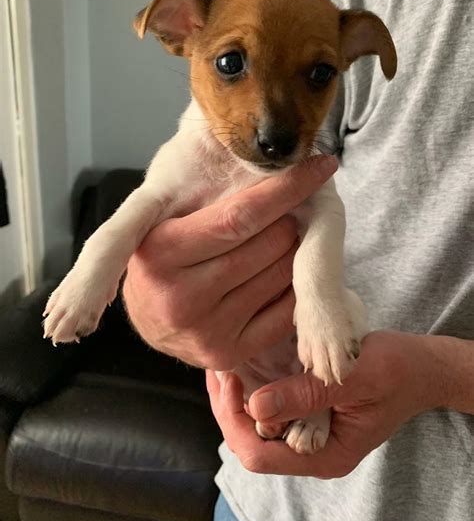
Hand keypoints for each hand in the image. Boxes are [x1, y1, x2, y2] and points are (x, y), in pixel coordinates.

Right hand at [122, 156, 337, 368]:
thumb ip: (208, 203)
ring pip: (280, 276)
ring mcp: (206, 331)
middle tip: (294, 209)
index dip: (285, 189)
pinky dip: (295, 287)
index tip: (319, 168)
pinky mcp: (228, 354)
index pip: (238, 216)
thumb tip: (273, 167)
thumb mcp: (166, 224)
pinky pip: (285, 312)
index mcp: (160, 253)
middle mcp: (181, 297)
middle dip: (291, 219)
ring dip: (295, 251)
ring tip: (285, 239)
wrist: (149, 318)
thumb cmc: (162, 260)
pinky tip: (287, 272)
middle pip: (266, 245)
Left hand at [207, 330, 442, 476]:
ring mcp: (308, 434)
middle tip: (215, 368)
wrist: (421, 368)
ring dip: (234, 400)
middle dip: (227, 408)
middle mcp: (311, 451)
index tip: (227, 379)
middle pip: (250, 444)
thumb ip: (307, 395)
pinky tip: (240, 367)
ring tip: (220, 365)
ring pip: (255, 428)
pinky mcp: (308, 415)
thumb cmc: (397, 371)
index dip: (235, 419)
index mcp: (325, 455)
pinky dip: (251, 391)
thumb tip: (256, 405)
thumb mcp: (353, 379)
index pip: (260, 455)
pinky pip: (270, 411)